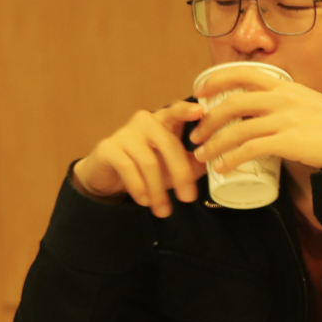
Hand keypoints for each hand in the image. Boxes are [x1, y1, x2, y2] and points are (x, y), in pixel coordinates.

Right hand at [69, 99, 207, 217]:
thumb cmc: (144, 168)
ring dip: (158, 190)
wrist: (107, 176)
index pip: (176, 111)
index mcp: (163, 121)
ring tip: (164, 211)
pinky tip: (145, 201)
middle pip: (168, 143)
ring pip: (149, 162)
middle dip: (180, 173)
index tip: (200, 112)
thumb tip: (214, 164)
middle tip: (188, 199)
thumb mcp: (171, 166)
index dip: (187, 110)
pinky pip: (128, 168)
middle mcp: (144, 121)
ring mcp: (124, 133)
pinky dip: (139, 188)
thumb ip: (192, 163)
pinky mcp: (108, 148)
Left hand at [189, 66, 321, 174]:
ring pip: (237, 129)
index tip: (199, 92)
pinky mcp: (288, 142)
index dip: (217, 80)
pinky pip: (250, 149)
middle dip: (208, 120)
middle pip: (232, 103)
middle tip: (195, 136)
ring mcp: (285, 120)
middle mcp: (282, 99)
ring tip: (202, 157)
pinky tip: (223, 167)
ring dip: (214, 144)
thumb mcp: (308, 102)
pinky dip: (232, 159)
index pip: (244, 72)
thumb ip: (286, 103)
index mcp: (285, 86)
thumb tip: (264, 112)